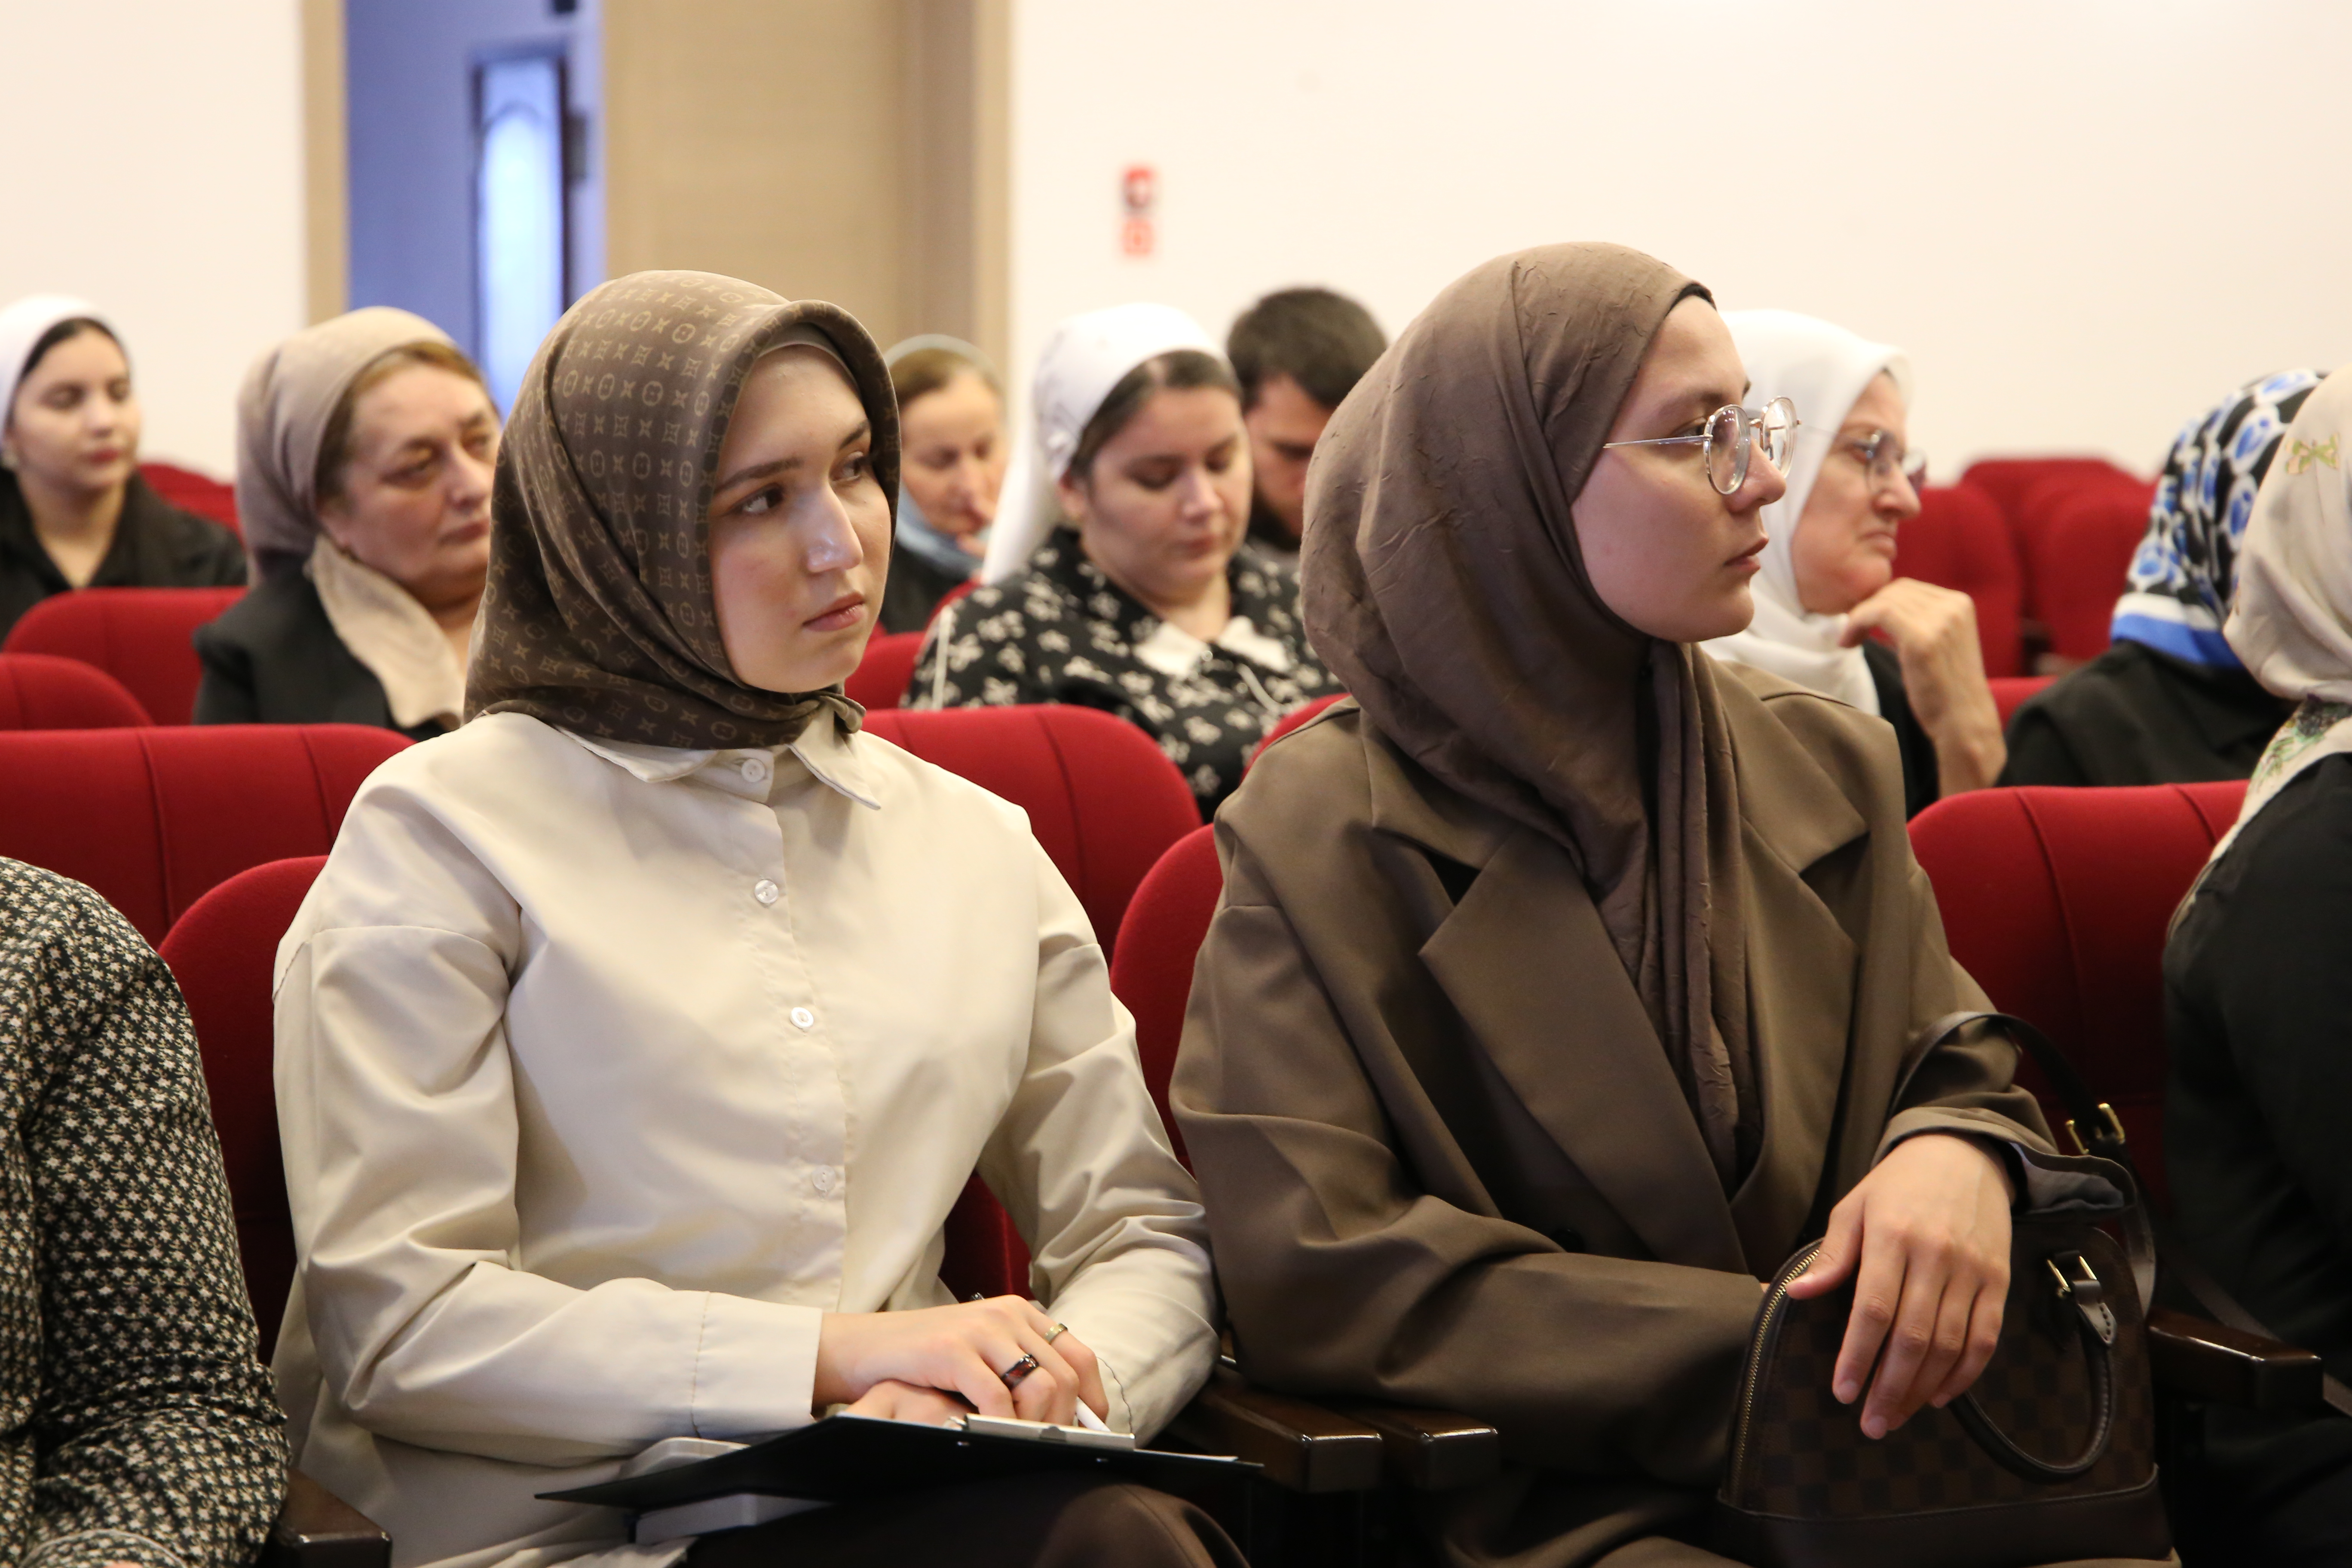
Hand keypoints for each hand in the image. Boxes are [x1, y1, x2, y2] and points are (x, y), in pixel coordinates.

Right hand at [813, 1297, 1107, 1425]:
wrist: (868, 1347)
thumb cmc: (927, 1359)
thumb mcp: (982, 1353)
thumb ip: (1020, 1370)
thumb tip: (1069, 1416)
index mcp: (1021, 1313)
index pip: (1077, 1356)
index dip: (1091, 1397)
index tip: (1090, 1431)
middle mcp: (1008, 1314)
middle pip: (1063, 1377)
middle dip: (1064, 1422)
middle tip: (1052, 1450)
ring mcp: (982, 1329)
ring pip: (1038, 1386)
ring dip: (1038, 1426)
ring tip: (1024, 1447)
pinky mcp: (954, 1349)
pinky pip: (996, 1397)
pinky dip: (1003, 1425)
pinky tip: (996, 1440)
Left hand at [1785, 1133, 2013, 1438]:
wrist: (1963, 1156)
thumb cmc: (1897, 1187)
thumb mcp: (1853, 1208)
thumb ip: (1831, 1257)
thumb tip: (1796, 1296)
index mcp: (1891, 1237)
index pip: (1873, 1310)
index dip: (1858, 1356)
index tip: (1842, 1391)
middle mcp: (1935, 1257)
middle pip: (1913, 1337)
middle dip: (1889, 1387)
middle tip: (1869, 1422)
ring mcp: (1972, 1271)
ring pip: (1950, 1345)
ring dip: (1922, 1389)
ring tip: (1896, 1416)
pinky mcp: (1999, 1282)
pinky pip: (1985, 1339)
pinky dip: (1965, 1374)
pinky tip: (1939, 1395)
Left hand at [1840, 578, 2005, 791]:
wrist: (1963, 721)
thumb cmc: (1945, 688)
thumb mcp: (1939, 642)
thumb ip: (1921, 620)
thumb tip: (1879, 605)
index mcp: (1959, 603)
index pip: (1907, 588)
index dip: (1878, 602)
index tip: (1862, 622)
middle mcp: (1953, 606)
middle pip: (1894, 591)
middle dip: (1867, 608)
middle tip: (1852, 632)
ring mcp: (1940, 621)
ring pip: (1883, 600)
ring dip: (1857, 617)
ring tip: (1850, 640)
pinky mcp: (1922, 639)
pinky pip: (1878, 613)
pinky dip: (1856, 623)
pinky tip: (1849, 643)